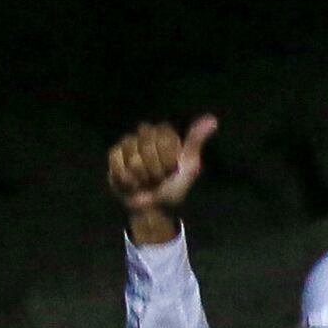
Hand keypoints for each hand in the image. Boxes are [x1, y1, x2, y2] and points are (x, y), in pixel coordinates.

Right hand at [109, 114, 216, 243]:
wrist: (154, 207)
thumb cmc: (174, 186)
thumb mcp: (189, 166)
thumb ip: (195, 142)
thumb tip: (213, 119)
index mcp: (165, 133)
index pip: (164, 138)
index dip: (168, 159)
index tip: (172, 168)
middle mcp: (146, 133)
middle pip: (147, 147)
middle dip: (155, 169)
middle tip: (159, 177)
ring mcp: (128, 143)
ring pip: (133, 157)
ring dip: (141, 176)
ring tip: (146, 180)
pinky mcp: (114, 155)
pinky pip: (118, 163)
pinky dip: (127, 179)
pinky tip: (132, 183)